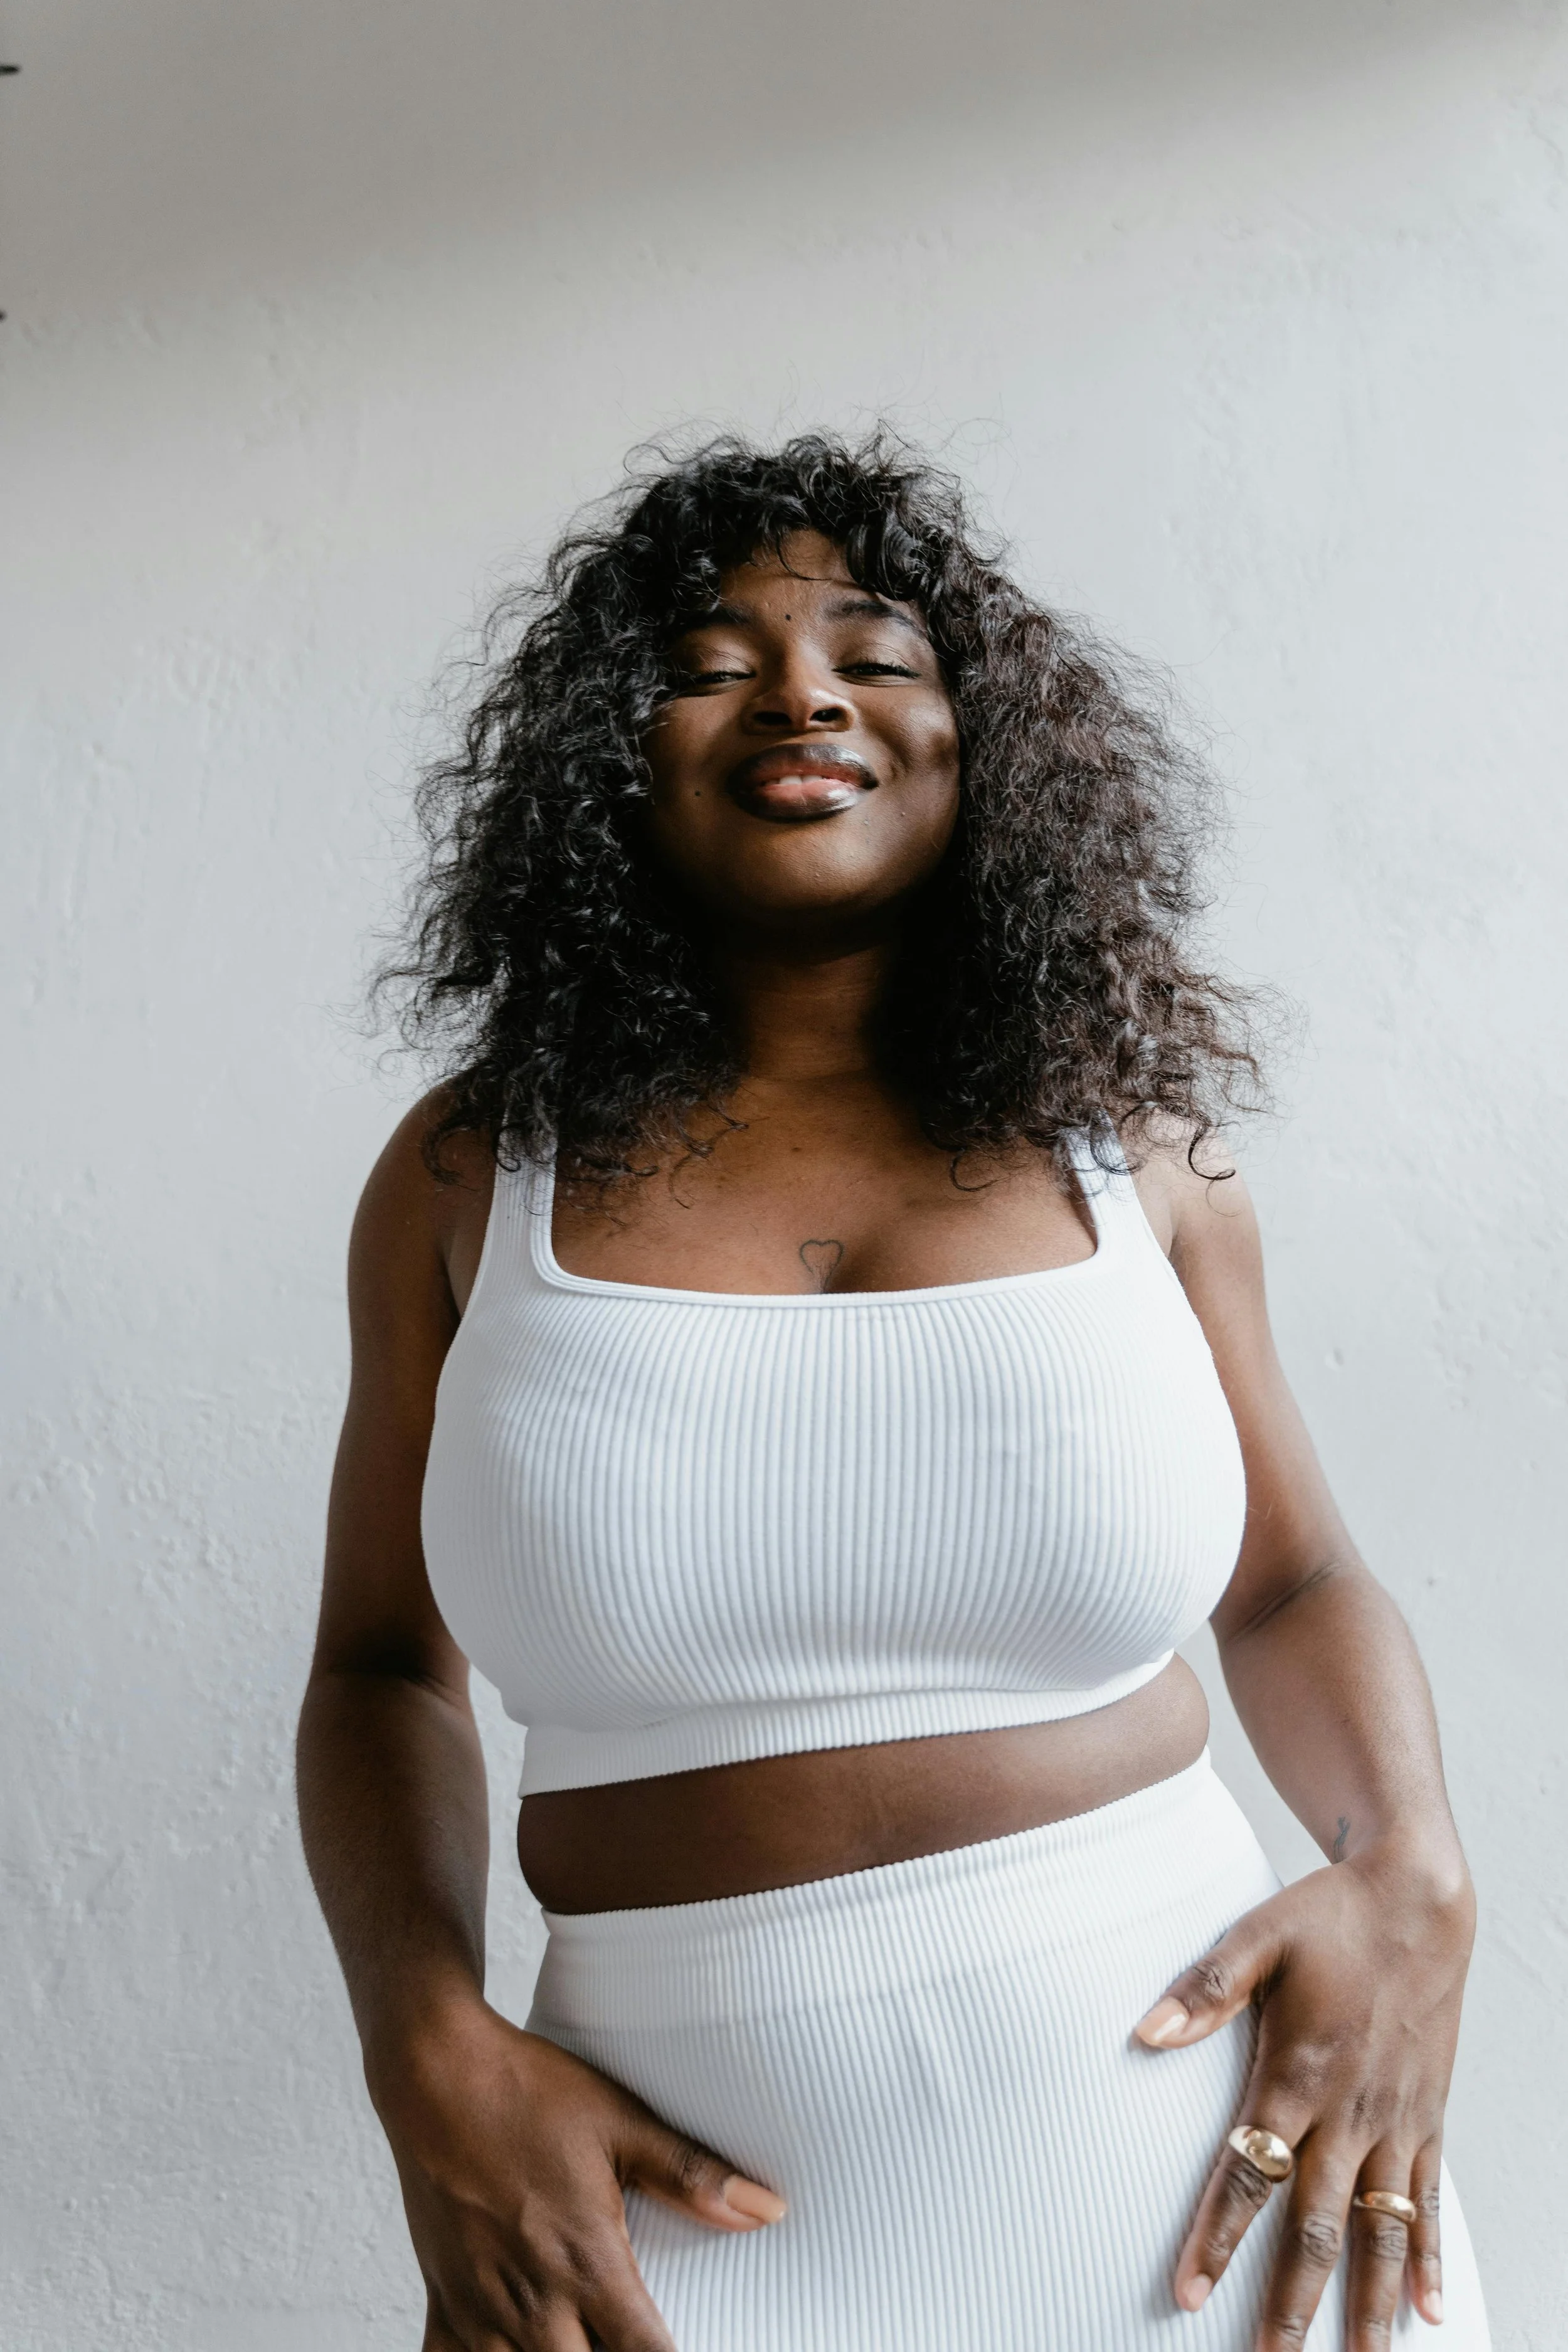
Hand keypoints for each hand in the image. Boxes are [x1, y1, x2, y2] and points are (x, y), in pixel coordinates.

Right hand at [367, 1997, 785, 2350]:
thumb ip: (691, 2174)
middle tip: (631, 2340)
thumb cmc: (528, 2091)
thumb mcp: (621, 2121)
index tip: (698, 2348)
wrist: (435, 2071)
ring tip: (580, 2345)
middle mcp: (531, 2301)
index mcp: (585, 2262)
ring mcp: (480, 2307)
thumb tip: (767, 2209)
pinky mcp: (442, 2297)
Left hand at [1134, 1839, 1474, 2348]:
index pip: (1250, 2174)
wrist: (1417, 1898)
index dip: (1218, 2238)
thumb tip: (1144, 2033)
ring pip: (1378, 2230)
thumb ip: (1203, 1990)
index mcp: (1298, 2073)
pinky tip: (1430, 2310)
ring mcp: (1394, 2119)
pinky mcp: (1428, 2116)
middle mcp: (1350, 2111)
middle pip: (1315, 2227)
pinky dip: (1426, 2256)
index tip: (1191, 2295)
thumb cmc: (1328, 1915)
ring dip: (1368, 2302)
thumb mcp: (1257, 1936)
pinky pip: (1427, 2201)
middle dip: (1291, 2304)